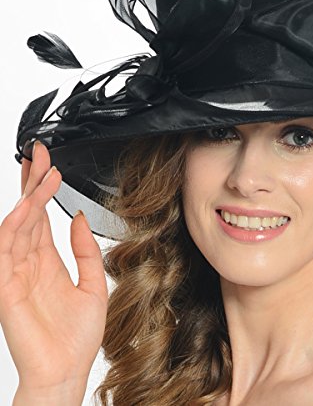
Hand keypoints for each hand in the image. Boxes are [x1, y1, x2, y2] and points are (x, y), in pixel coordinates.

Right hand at [0, 141, 107, 395]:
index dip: (42, 190)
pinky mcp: (5, 288)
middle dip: (32, 182)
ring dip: (28, 196)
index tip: (49, 164)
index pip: (41, 216)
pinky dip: (14, 226)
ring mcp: (14, 273)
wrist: (67, 370)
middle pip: (27, 213)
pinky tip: (26, 206)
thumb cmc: (77, 335)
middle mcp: (28, 262)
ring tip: (42, 171)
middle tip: (40, 152)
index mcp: (47, 261)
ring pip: (17, 225)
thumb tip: (80, 218)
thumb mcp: (93, 284)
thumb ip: (85, 251)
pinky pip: (6, 250)